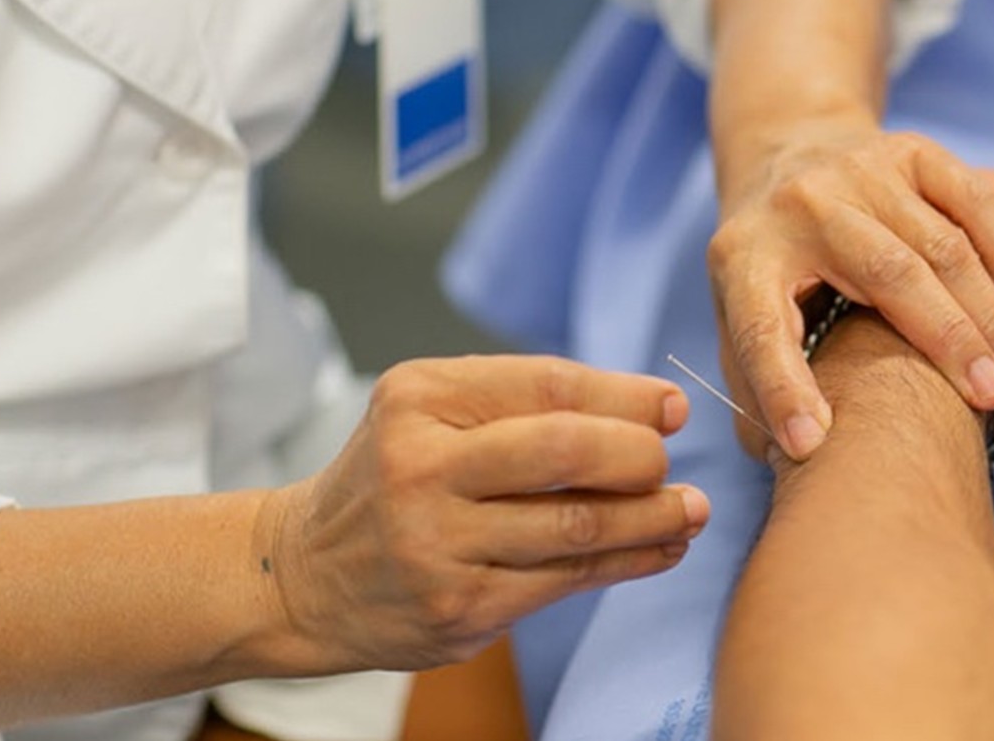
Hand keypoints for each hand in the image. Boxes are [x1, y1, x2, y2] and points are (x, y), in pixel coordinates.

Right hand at [259, 356, 708, 672]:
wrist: (303, 574)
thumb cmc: (387, 479)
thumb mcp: (426, 412)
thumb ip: (519, 401)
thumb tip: (647, 409)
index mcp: (418, 399)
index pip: (545, 385)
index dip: (623, 395)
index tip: (671, 406)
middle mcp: (421, 467)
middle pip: (562, 449)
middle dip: (638, 453)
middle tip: (670, 460)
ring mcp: (438, 544)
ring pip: (576, 524)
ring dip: (651, 516)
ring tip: (690, 508)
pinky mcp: (459, 609)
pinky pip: (566, 581)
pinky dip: (628, 563)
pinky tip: (660, 549)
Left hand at [709, 120, 993, 460]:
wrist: (785, 153)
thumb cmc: (770, 264)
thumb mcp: (739, 313)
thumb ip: (754, 382)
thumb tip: (782, 458)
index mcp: (743, 259)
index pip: (760, 329)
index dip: (783, 388)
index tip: (811, 445)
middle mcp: (799, 207)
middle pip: (885, 275)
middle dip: (947, 342)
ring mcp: (858, 171)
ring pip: (941, 244)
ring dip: (991, 315)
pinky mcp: (908, 150)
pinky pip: (972, 199)